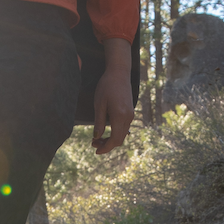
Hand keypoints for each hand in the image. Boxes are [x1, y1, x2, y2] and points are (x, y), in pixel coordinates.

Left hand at [91, 38, 134, 153]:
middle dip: (107, 145)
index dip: (106, 148)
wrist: (119, 73)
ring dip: (111, 139)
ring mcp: (130, 114)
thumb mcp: (99, 104)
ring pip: (122, 134)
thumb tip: (97, 137)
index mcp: (120, 116)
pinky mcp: (130, 112)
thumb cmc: (106, 86)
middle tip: (93, 144)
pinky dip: (115, 133)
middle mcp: (128, 117)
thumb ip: (98, 122)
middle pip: (119, 139)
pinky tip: (105, 131)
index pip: (115, 139)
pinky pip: (124, 128)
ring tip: (97, 138)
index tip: (96, 151)